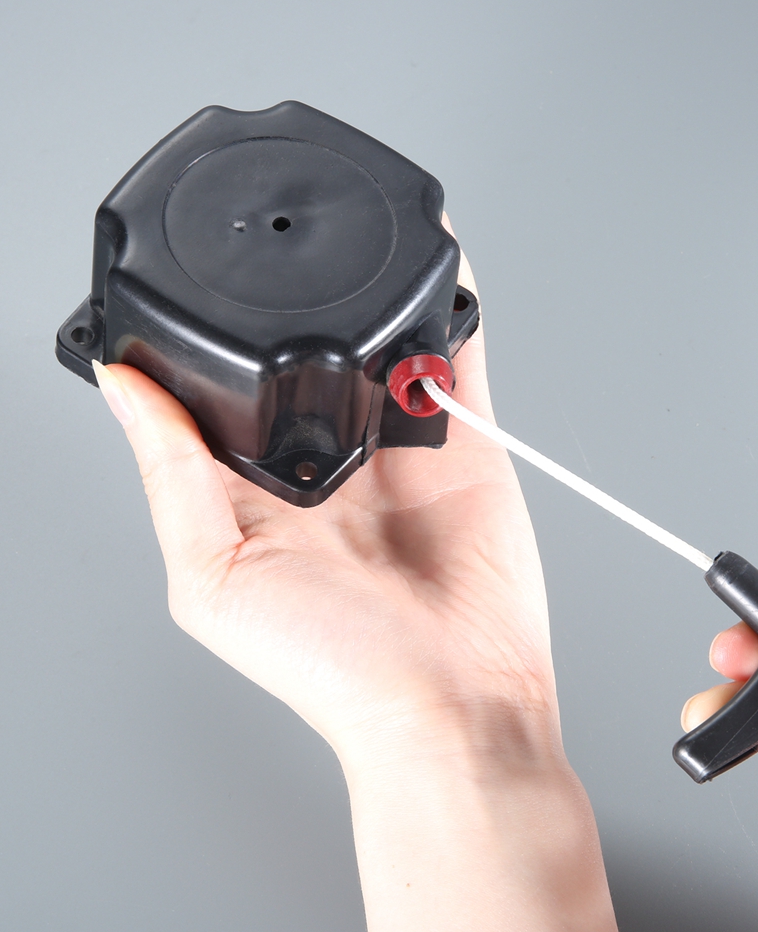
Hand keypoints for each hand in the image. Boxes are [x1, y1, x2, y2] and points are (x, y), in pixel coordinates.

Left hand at [93, 220, 619, 931]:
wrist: (456, 701)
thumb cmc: (337, 666)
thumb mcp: (215, 577)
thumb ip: (172, 475)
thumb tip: (122, 388)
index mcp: (260, 487)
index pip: (225, 391)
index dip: (209, 336)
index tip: (191, 279)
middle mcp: (330, 459)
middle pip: (309, 355)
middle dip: (300, 303)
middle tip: (287, 244)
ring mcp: (400, 443)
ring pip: (384, 343)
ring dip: (377, 292)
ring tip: (362, 231)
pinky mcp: (463, 440)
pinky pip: (457, 357)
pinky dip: (452, 309)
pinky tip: (439, 264)